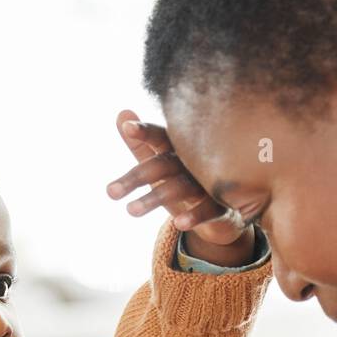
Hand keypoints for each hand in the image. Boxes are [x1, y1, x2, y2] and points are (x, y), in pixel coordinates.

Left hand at [105, 108, 255, 265]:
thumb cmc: (187, 183)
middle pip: (163, 165)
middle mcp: (196, 162)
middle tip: (110, 193)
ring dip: (156, 198)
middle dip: (136, 178)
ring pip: (182, 187)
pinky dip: (195, 216)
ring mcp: (212, 183)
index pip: (161, 137)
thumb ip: (141, 145)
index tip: (128, 129)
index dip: (146, 132)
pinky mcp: (225, 206)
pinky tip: (179, 223)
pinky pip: (210, 210)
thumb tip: (121, 113)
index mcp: (181, 149)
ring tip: (131, 211)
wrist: (226, 214)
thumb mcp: (161, 166)